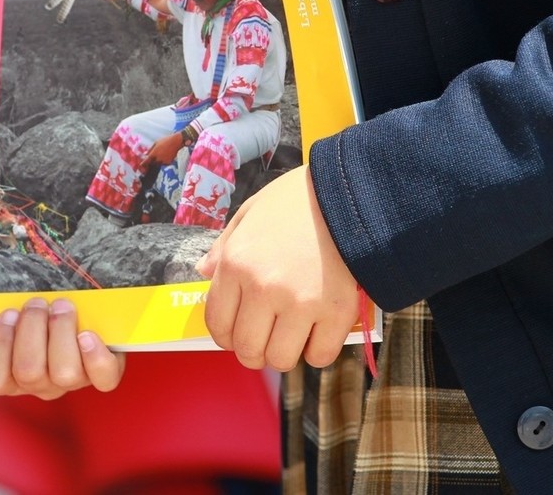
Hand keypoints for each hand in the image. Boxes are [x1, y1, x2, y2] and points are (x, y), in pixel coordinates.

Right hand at [0, 299, 126, 398]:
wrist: (68, 290)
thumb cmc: (17, 304)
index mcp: (3, 372)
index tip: (6, 313)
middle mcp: (35, 382)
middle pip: (28, 373)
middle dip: (33, 332)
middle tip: (37, 302)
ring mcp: (70, 379)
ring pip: (64, 374)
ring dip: (61, 334)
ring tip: (62, 306)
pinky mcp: (103, 369)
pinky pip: (104, 378)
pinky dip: (96, 356)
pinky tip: (88, 333)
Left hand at [144, 132, 185, 167]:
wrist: (176, 142)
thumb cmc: (165, 141)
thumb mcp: (156, 143)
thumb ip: (150, 149)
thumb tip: (145, 154)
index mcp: (153, 154)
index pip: (146, 161)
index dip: (143, 164)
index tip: (141, 166)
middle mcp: (158, 159)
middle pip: (152, 164)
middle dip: (151, 162)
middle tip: (154, 158)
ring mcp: (163, 161)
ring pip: (158, 163)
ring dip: (158, 161)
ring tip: (162, 153)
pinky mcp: (168, 163)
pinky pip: (164, 163)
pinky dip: (164, 161)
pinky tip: (166, 154)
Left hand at [196, 165, 358, 371]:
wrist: (348, 192)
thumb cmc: (296, 200)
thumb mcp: (249, 213)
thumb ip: (223, 246)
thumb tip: (204, 273)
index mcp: (237, 263)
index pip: (218, 324)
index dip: (225, 335)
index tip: (237, 331)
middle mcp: (263, 287)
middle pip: (247, 349)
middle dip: (252, 350)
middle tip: (265, 337)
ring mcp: (300, 302)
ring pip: (281, 359)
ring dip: (283, 352)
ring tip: (291, 334)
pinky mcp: (337, 312)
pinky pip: (320, 356)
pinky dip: (317, 351)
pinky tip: (318, 332)